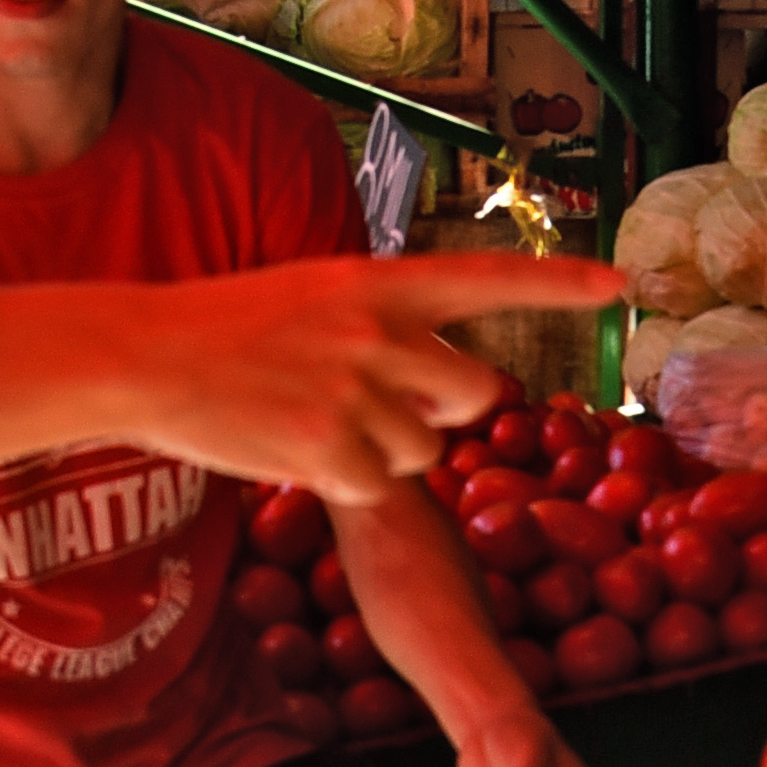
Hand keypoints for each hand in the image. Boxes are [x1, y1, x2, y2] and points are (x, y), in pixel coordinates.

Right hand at [138, 254, 625, 500]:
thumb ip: (384, 325)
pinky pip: (378, 487)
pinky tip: (293, 450)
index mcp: (380, 281)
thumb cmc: (225, 328)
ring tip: (314, 421)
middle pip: (477, 395)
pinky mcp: (332, 449)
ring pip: (428, 451)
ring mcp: (359, 391)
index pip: (492, 280)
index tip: (620, 288)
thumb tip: (448, 386)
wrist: (146, 355)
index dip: (562, 287)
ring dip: (386, 452)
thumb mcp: (315, 296)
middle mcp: (382, 331)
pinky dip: (343, 482)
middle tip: (375, 405)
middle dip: (443, 413)